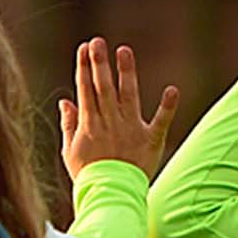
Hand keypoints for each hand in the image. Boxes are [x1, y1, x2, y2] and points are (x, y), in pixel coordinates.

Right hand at [58, 37, 177, 175]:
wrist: (110, 196)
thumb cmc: (88, 175)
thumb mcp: (71, 150)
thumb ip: (69, 124)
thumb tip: (65, 101)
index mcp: (90, 124)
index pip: (86, 89)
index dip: (84, 67)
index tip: (84, 47)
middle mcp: (110, 122)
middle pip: (104, 87)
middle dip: (100, 63)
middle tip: (98, 41)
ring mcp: (131, 129)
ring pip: (129, 95)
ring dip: (126, 72)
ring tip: (124, 51)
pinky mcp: (151, 140)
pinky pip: (161, 121)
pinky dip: (167, 106)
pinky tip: (172, 89)